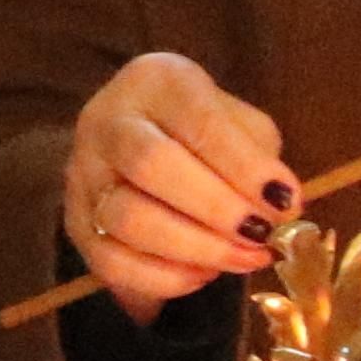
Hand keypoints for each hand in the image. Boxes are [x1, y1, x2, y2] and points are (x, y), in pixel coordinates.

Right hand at [63, 51, 291, 315]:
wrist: (146, 144)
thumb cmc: (206, 132)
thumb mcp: (241, 124)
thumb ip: (261, 158)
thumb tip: (280, 208)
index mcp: (156, 82)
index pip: (197, 121)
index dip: (244, 167)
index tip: (285, 201)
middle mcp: (107, 121)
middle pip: (152, 166)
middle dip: (217, 209)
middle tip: (262, 235)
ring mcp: (82, 173)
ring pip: (128, 219)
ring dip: (196, 248)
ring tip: (244, 257)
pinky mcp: (76, 223)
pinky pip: (112, 262)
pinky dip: (165, 277)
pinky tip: (204, 273)